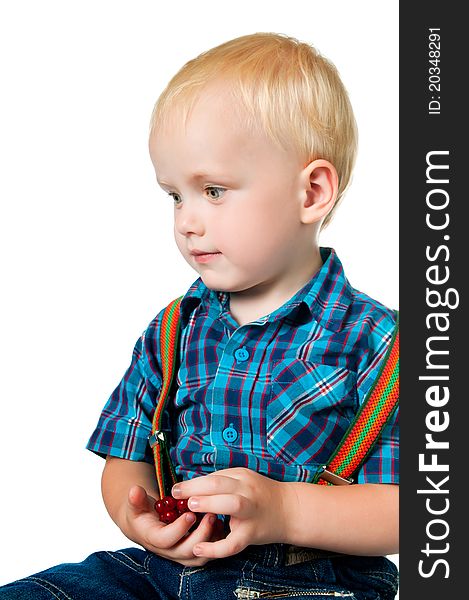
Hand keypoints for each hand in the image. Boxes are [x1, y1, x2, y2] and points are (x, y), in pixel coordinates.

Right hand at [120, 485, 225, 565]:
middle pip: (186, 551)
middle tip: (211, 515)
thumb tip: (134, 491)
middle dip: (200, 534)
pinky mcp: (191, 553)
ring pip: (199, 556)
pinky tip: (220, 523)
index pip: (166, 539)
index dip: (179, 529)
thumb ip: (136, 498)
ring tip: (217, 519)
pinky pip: (207, 553)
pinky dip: (216, 541)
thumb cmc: (141, 511)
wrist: (145, 525)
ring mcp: (180, 554)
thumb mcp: (135, 503)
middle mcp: (168, 551)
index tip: (190, 514)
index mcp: (153, 538)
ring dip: (210, 539)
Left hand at [171, 467, 291, 558]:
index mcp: (242, 477)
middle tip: (177, 495)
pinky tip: (199, 548)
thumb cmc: (261, 494)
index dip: (193, 482)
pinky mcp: (252, 534)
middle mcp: (247, 492)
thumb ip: (222, 482)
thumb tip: (193, 486)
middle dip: (197, 489)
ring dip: (209, 504)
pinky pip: (233, 543)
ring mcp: (251, 513)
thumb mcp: (244, 479)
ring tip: (191, 509)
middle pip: (221, 485)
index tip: (175, 488)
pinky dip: (215, 548)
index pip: (214, 477)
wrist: (290, 510)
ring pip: (231, 505)